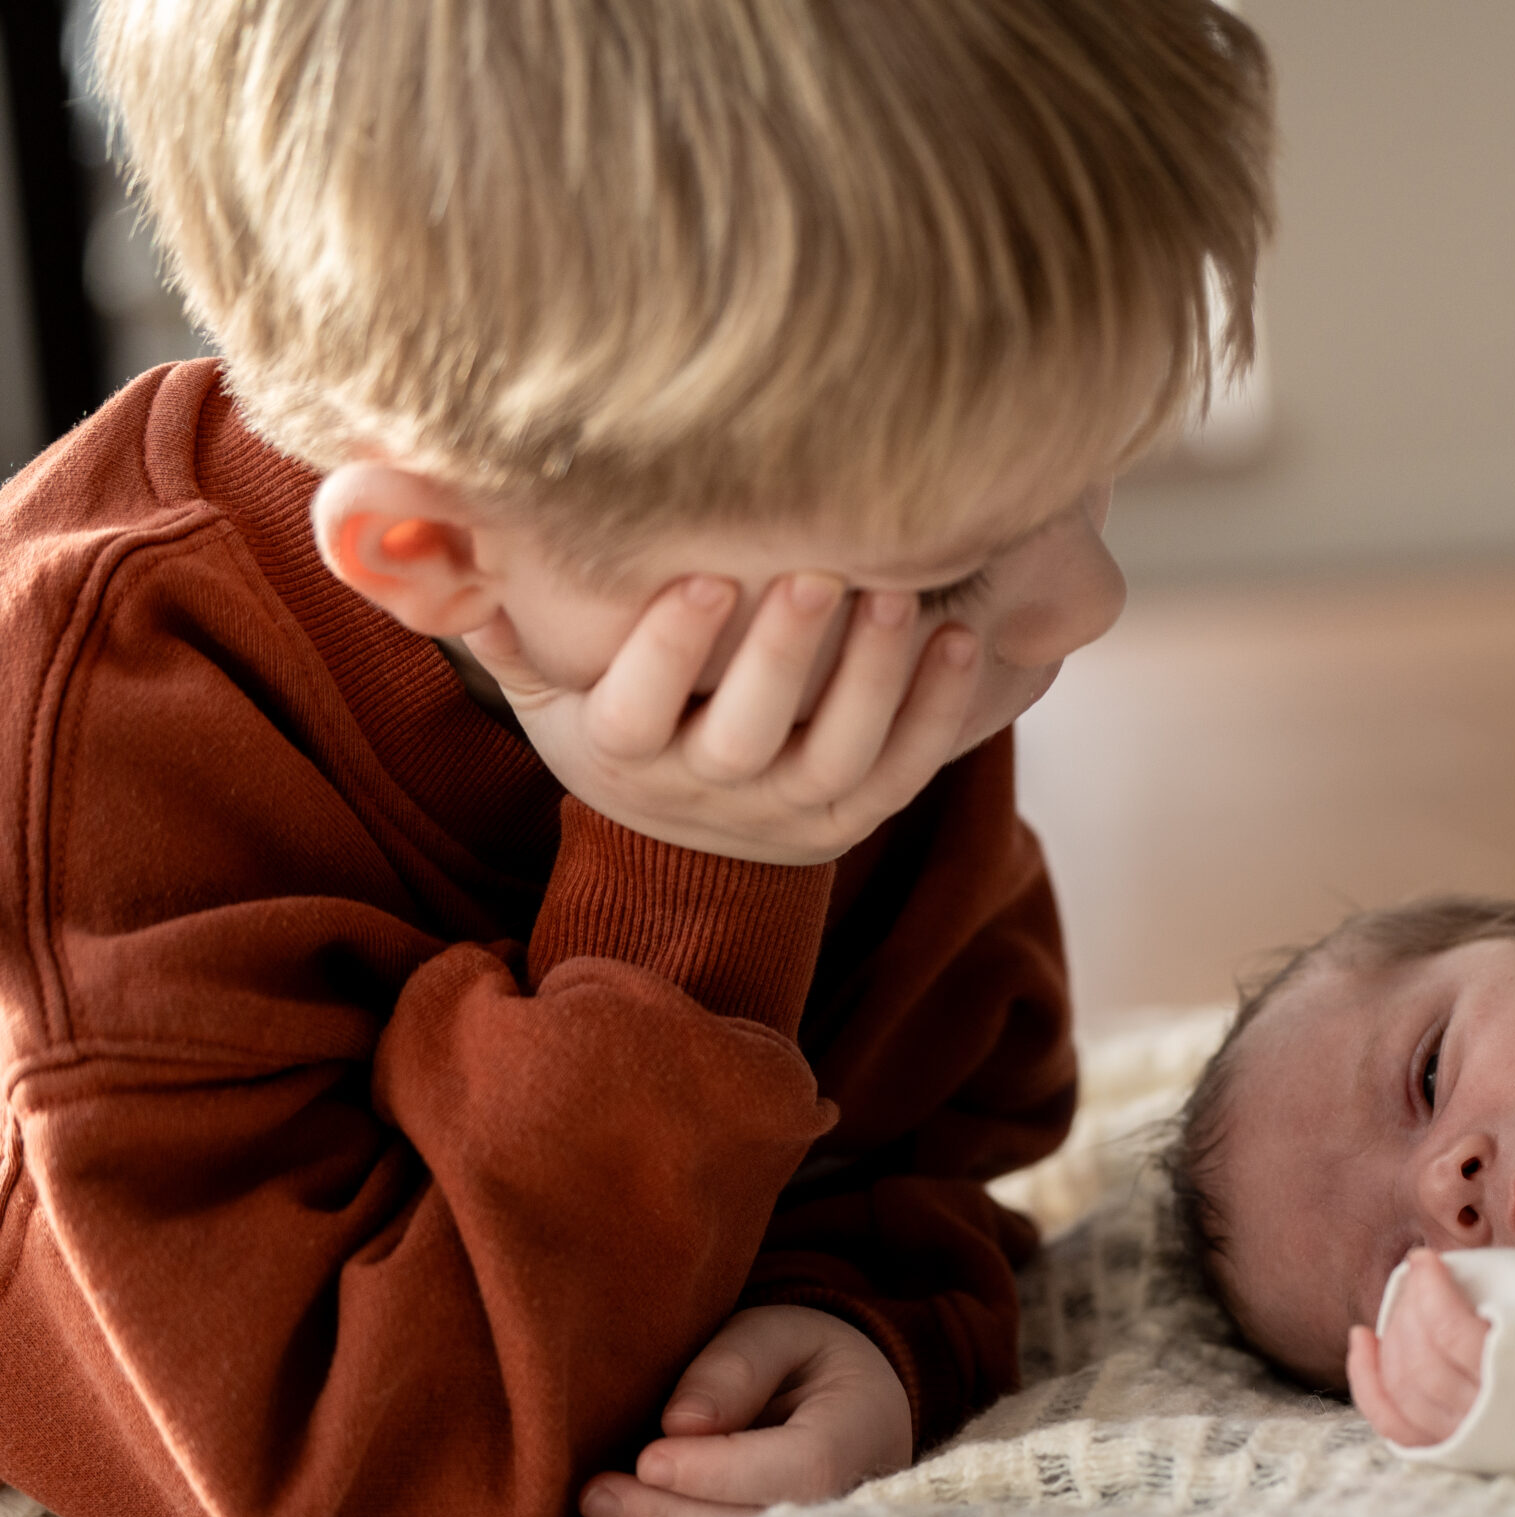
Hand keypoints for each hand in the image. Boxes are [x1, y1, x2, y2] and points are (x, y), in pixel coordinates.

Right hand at [468, 575, 980, 865]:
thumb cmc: (611, 709)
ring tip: (899, 596)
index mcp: (619, 754)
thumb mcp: (543, 676)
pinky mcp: (852, 819)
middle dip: (783, 656)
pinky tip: (959, 639)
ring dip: (871, 679)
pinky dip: (934, 712)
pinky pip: (903, 774)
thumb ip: (497, 610)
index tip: (703, 577)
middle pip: (745, 738)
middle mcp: (703, 793)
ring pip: (835, 758)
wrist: (686, 825)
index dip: (667, 653)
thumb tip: (386, 523)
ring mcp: (785, 814)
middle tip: (820, 571)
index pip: (634, 715)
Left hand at [569, 1306, 912, 1516]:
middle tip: (596, 1494)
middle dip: (668, 1516)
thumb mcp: (778, 1333)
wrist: (845, 1408)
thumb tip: (680, 1424)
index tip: (649, 1458)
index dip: (721, 1472)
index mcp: (859, 1432)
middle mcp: (850, 1503)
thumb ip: (736, 1366)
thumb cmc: (804, 1361)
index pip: (803, 1467)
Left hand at [1346, 1249, 1488, 1447]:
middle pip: (1422, 1367)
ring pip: (1406, 1395)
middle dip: (1407, 1312)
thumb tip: (1425, 1272)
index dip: (1429, 1292)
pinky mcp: (1459, 1451)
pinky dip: (1370, 1384)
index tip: (1426, 1259)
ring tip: (1402, 1302)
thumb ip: (1491, 1289)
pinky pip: (1397, 1426)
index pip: (1453, 1336)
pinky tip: (1362, 1342)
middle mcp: (1497, 1423)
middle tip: (1419, 1277)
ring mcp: (1475, 1443)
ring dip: (1391, 1341)